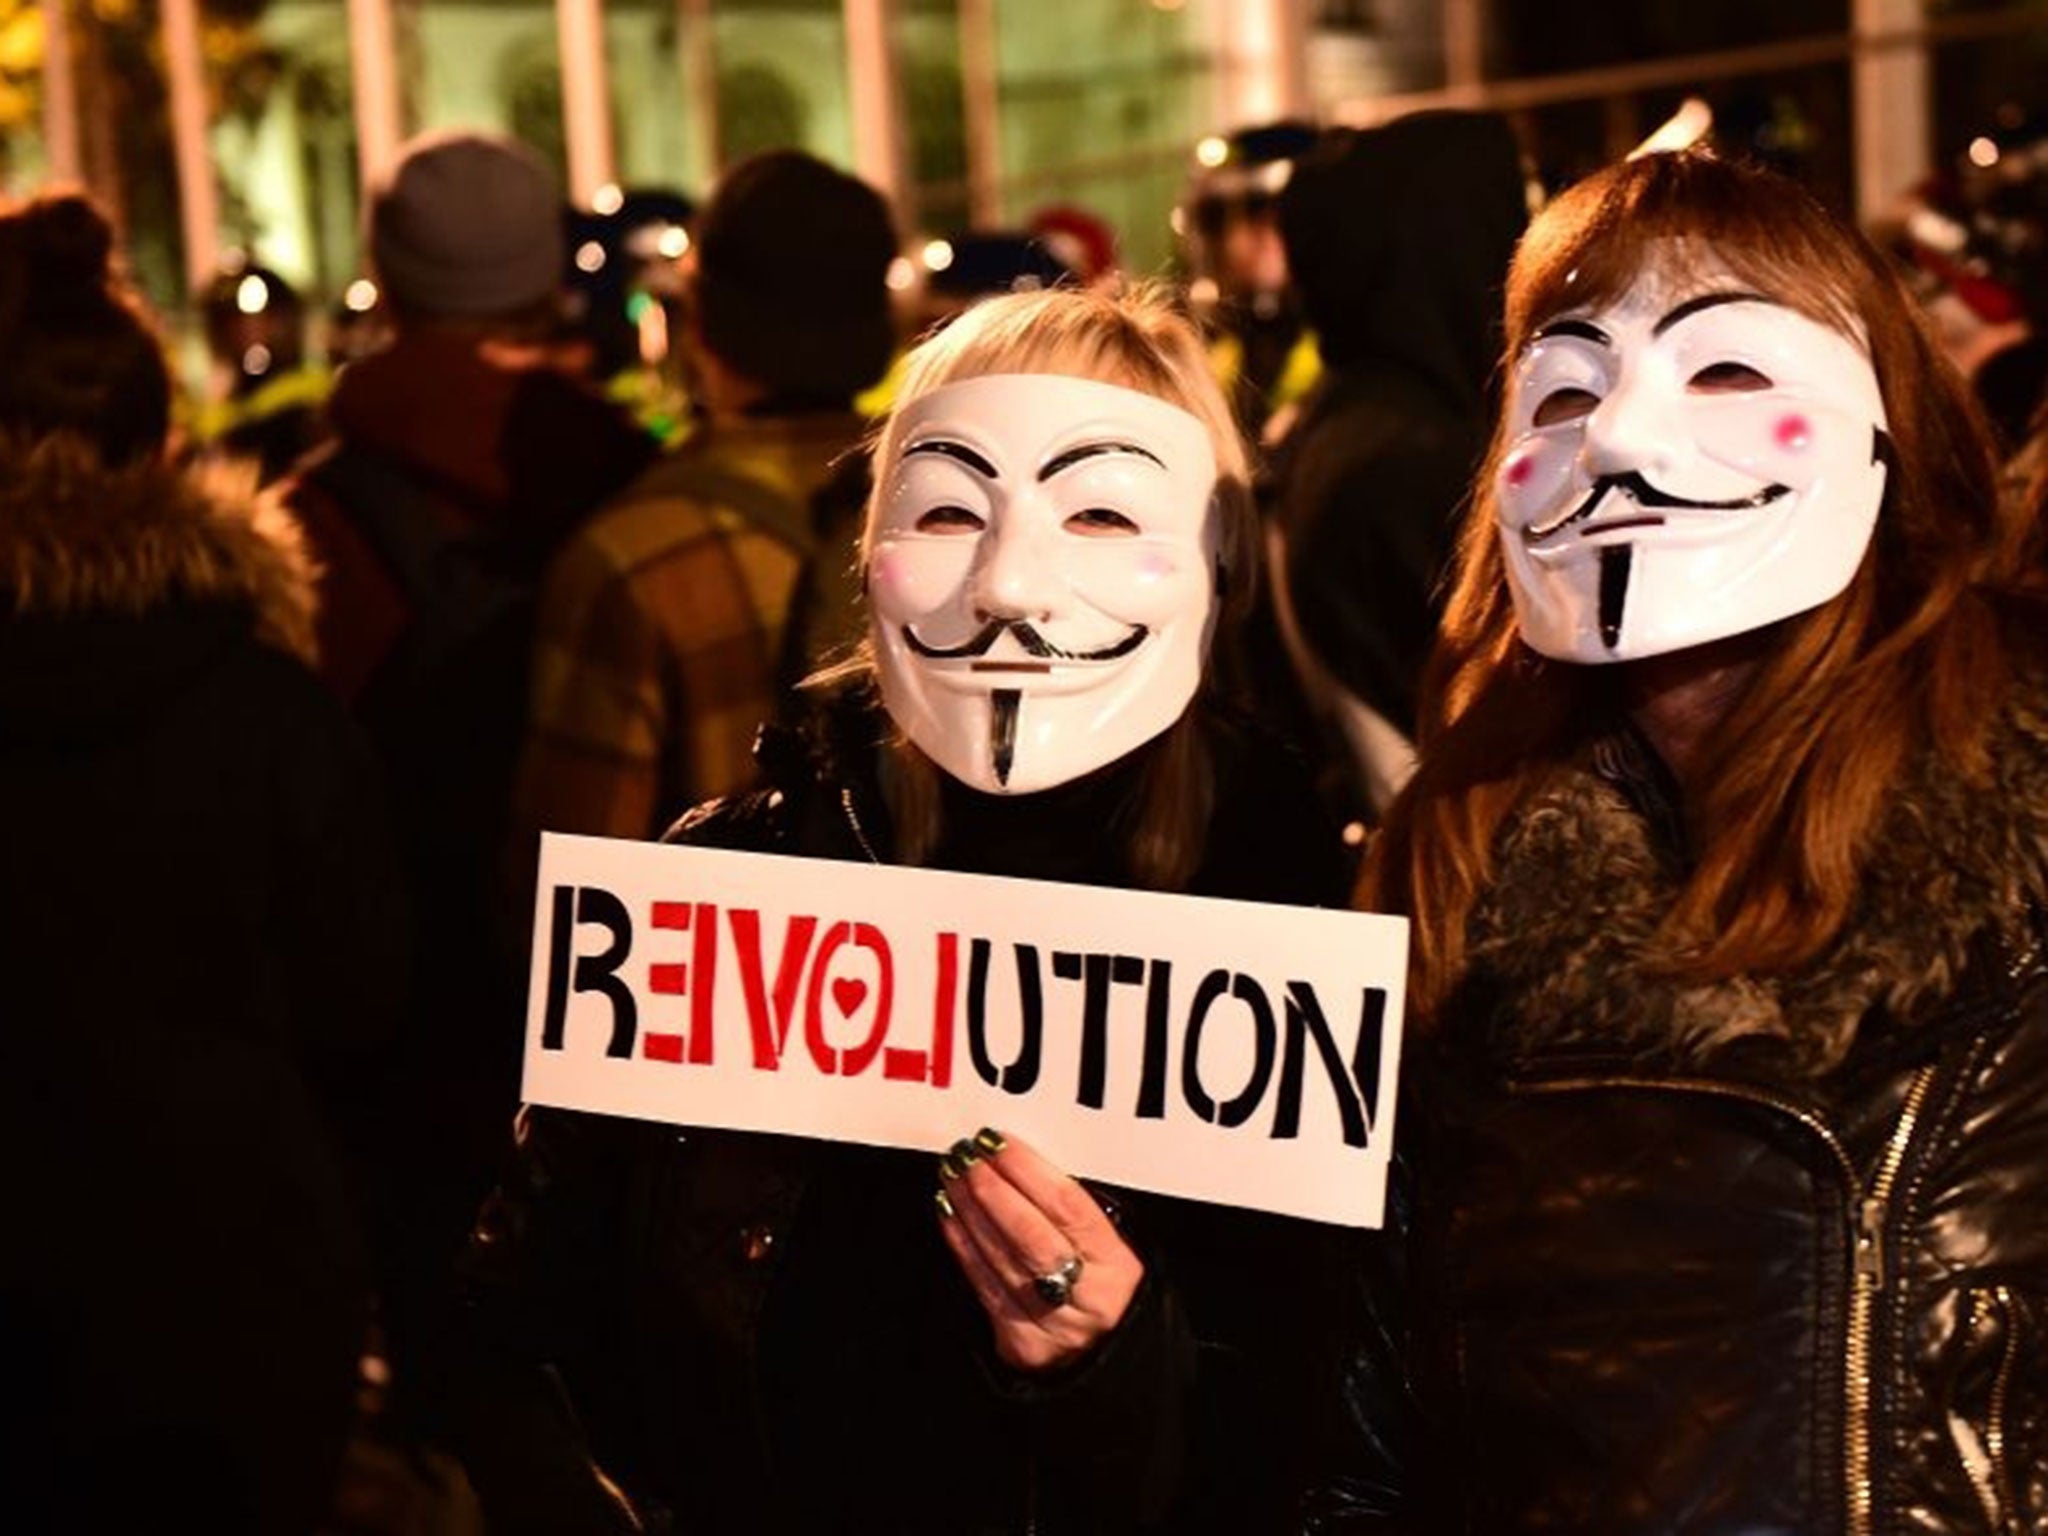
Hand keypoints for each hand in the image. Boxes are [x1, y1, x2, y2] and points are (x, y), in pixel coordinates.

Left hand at [934, 1128, 1143, 1372]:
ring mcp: (1051, 1325)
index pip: (1068, 1207)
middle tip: (967, 1156)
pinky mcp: (1019, 1343)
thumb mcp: (1110, 1249)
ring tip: (953, 1176)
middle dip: (992, 1188)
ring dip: (971, 1210)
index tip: (999, 1142)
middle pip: (1030, 1233)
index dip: (1028, 1170)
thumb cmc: (1104, 1290)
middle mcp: (1087, 1298)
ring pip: (1001, 1258)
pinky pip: (983, 1284)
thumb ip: (1075, 1214)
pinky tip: (952, 1215)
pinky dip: (963, 1244)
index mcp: (1116, 1266)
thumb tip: (1020, 1165)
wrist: (1106, 1361)